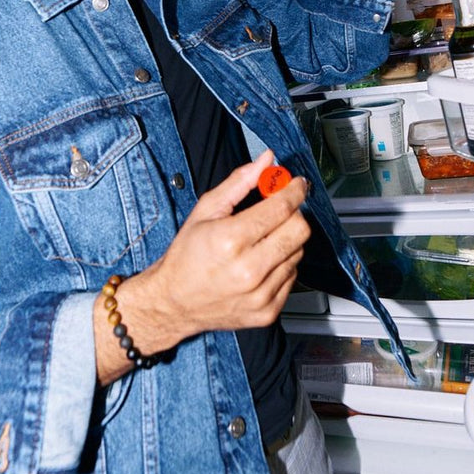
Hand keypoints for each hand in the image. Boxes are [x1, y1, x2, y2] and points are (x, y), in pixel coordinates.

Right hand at [144, 150, 309, 343]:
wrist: (174, 303)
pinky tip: (262, 260)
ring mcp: (260, 294)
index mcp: (230, 240)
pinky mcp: (267, 312)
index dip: (294, 191)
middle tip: (280, 209)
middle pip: (299, 230)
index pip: (281, 208)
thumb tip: (266, 161)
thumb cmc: (187, 256)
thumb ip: (239, 182)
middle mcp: (248, 270)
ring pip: (298, 252)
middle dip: (294, 213)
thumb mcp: (205, 211)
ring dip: (286, 239)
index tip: (297, 184)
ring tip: (262, 239)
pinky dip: (282, 263)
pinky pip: (292, 276)